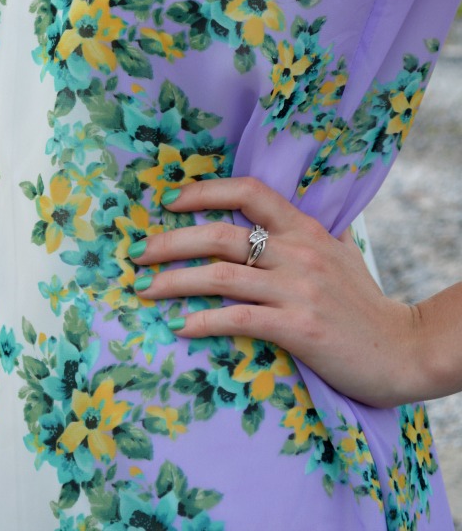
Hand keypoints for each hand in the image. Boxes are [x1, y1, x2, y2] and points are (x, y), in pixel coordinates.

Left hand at [130, 177, 422, 408]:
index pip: (249, 191)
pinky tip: (181, 326)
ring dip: (174, 281)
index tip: (169, 201)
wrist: (402, 349)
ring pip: (221, 276)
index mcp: (304, 228)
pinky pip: (238, 319)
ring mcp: (298, 290)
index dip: (204, 191)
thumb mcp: (336, 252)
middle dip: (169, 241)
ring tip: (144, 289)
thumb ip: (300, 234)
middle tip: (136, 253)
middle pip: (220, 234)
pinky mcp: (298, 329)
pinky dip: (203, 321)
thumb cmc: (362, 302)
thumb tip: (263, 222)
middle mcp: (298, 251)